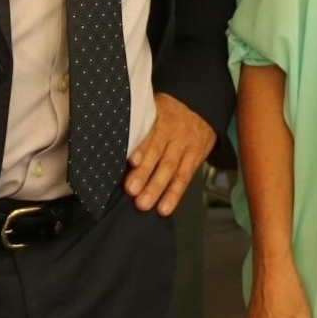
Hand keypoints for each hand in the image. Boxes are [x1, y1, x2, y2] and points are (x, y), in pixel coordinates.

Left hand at [125, 93, 215, 213]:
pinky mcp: (196, 158)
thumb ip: (140, 127)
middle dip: (145, 173)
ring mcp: (187, 146)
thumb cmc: (168, 114)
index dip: (142, 148)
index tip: (131, 162)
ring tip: (145, 204)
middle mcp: (175, 132)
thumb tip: (115, 148)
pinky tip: (165, 208)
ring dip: (158, 189)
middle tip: (132, 190)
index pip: (151, 134)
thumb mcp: (154, 110)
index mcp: (162, 117)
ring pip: (172, 169)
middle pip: (159, 153)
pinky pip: (185, 178)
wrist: (201, 109)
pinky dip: (174, 194)